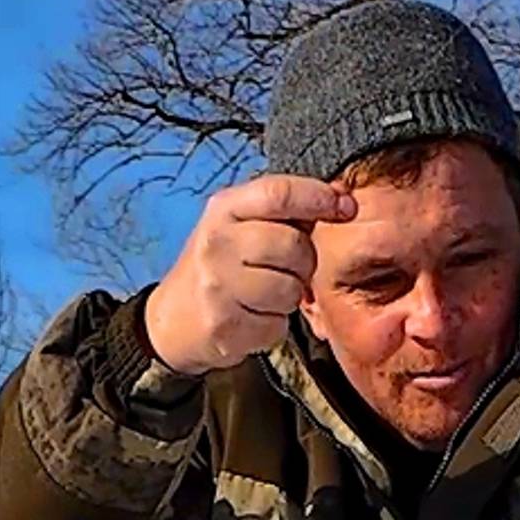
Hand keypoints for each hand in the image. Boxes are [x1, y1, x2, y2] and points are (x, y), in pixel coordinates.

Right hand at [144, 173, 359, 377]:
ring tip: (265, 293)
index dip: (319, 198)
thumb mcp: (240, 223)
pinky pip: (277, 326)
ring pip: (290, 290)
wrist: (173, 317)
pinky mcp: (224, 327)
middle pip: (294, 246)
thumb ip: (285, 210)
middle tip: (288, 267)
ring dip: (288, 296)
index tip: (346, 208)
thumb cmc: (220, 264)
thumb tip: (342, 197)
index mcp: (223, 209)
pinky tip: (253, 316)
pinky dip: (273, 325)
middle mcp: (217, 243)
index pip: (279, 193)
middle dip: (304, 261)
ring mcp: (218, 287)